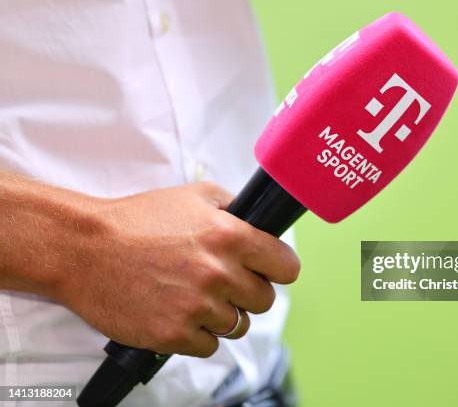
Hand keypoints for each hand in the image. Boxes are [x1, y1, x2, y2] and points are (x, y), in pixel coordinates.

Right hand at [55, 182, 299, 357]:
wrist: (85, 249)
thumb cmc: (137, 221)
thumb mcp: (192, 196)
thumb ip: (233, 208)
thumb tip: (260, 224)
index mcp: (231, 237)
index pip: (287, 267)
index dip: (278, 268)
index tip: (268, 270)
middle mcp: (219, 273)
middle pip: (265, 300)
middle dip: (248, 292)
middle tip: (223, 283)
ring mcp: (197, 307)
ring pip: (238, 326)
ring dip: (222, 315)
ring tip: (195, 297)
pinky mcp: (174, 335)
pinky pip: (209, 346)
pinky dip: (198, 334)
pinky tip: (178, 313)